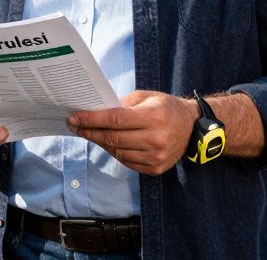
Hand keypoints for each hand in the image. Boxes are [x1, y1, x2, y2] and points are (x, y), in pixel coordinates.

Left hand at [68, 90, 197, 175]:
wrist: (192, 127)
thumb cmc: (166, 107)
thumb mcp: (146, 97)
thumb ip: (121, 104)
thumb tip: (95, 112)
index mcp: (154, 117)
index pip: (115, 119)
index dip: (92, 120)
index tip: (74, 118)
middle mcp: (156, 139)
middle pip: (113, 138)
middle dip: (90, 132)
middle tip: (74, 126)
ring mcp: (157, 157)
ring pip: (117, 152)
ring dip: (100, 142)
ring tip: (89, 133)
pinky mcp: (156, 168)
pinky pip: (127, 161)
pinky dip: (115, 152)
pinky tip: (107, 143)